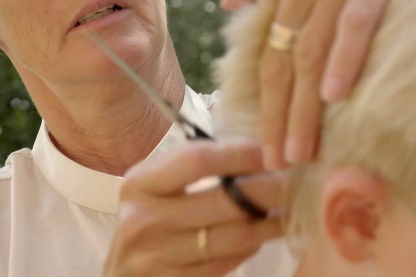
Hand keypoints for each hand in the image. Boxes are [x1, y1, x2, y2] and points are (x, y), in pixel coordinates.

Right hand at [103, 141, 284, 276]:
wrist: (123, 273)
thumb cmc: (149, 216)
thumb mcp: (157, 184)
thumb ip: (196, 165)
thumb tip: (257, 151)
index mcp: (139, 184)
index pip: (198, 160)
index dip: (240, 154)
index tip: (268, 152)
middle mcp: (143, 220)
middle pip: (223, 202)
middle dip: (267, 191)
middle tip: (291, 183)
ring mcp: (158, 258)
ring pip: (232, 237)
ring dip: (268, 223)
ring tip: (287, 209)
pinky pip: (228, 263)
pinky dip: (251, 246)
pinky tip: (262, 234)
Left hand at [220, 0, 415, 168]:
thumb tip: (229, 4)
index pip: (261, 46)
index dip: (260, 96)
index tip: (260, 135)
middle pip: (280, 58)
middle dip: (274, 115)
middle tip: (273, 161)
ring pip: (310, 52)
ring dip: (303, 109)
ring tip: (299, 152)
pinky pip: (354, 25)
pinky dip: (344, 61)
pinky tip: (336, 98)